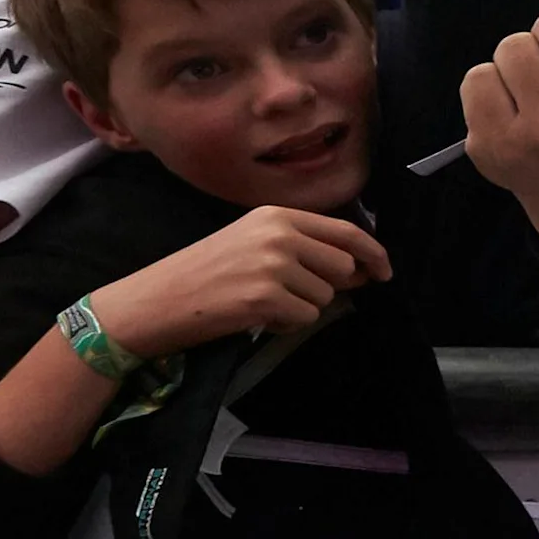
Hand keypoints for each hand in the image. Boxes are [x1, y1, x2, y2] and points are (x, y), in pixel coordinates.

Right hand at [85, 205, 390, 358]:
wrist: (154, 301)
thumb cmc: (203, 274)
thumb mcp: (252, 243)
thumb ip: (303, 247)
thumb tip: (361, 270)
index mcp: (276, 215)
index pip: (345, 232)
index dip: (373, 253)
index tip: (385, 271)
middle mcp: (278, 234)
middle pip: (342, 266)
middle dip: (329, 286)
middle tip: (294, 294)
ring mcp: (272, 265)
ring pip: (324, 296)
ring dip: (301, 307)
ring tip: (261, 302)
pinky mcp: (264, 297)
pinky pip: (304, 318)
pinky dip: (285, 323)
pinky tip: (254, 317)